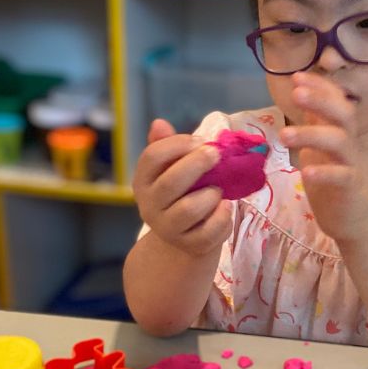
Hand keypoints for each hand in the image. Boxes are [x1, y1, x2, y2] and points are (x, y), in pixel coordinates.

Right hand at [132, 119, 232, 256]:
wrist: (186, 237)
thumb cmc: (182, 193)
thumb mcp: (171, 169)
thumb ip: (167, 146)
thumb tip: (159, 123)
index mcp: (143, 182)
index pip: (152, 157)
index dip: (177, 144)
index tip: (199, 141)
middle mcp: (150, 206)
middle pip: (171, 182)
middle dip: (198, 164)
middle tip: (217, 154)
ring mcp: (168, 228)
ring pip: (190, 208)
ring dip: (211, 195)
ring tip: (218, 190)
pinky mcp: (190, 245)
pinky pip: (210, 230)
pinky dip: (223, 216)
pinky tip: (225, 207)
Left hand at [279, 73, 367, 242]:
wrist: (353, 219)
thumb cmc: (332, 181)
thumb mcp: (319, 147)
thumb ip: (314, 123)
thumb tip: (302, 93)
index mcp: (339, 132)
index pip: (336, 100)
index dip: (320, 87)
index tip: (297, 76)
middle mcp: (348, 143)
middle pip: (343, 113)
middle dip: (321, 99)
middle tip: (296, 93)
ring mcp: (351, 164)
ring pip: (340, 141)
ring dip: (312, 134)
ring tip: (284, 135)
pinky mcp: (351, 188)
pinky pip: (342, 175)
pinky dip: (324, 172)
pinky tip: (306, 171)